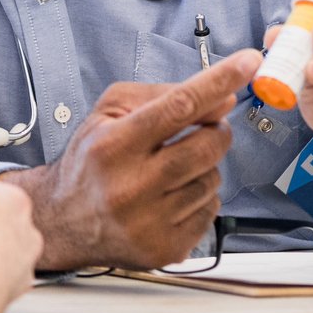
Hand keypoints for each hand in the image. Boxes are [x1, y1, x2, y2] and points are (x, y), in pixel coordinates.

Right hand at [0, 49, 257, 269]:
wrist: (64, 221)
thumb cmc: (91, 160)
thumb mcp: (110, 111)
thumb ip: (164, 95)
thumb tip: (222, 100)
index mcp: (115, 145)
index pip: (179, 106)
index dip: (218, 82)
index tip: (248, 63)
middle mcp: (131, 186)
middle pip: (206, 146)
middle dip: (216, 130)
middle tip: (203, 128)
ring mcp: (150, 223)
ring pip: (212, 180)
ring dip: (204, 167)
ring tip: (172, 169)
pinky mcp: (165, 249)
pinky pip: (210, 212)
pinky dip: (200, 198)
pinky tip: (172, 196)